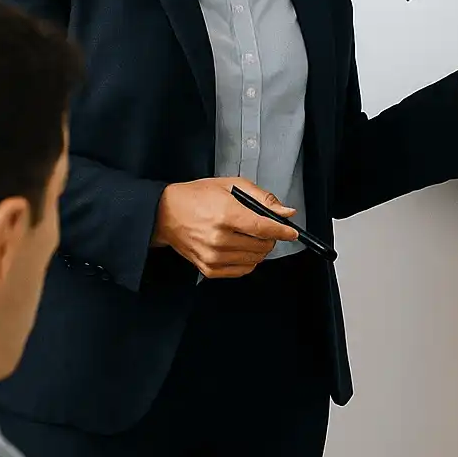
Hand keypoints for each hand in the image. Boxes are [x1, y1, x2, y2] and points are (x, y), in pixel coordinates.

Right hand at [152, 176, 298, 278]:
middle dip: (270, 237)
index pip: (265, 228)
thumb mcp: (231, 186)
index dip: (283, 231)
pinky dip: (248, 261)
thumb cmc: (196, 197)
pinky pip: (242, 271)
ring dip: (259, 249)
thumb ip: (262, 198)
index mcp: (226, 215)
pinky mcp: (208, 269)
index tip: (292, 232)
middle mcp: (219, 239)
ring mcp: (213, 256)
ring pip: (255, 260)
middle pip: (262, 246)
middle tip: (263, 227)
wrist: (164, 213)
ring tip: (249, 236)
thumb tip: (285, 212)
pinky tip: (240, 248)